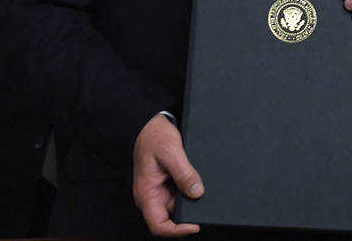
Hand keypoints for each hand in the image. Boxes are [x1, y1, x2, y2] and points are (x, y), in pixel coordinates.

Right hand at [132, 114, 202, 236]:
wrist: (151, 121)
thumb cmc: (154, 135)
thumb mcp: (171, 152)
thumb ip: (184, 173)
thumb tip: (197, 192)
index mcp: (146, 193)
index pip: (158, 226)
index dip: (177, 231)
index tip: (195, 225)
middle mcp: (151, 195)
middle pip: (171, 217)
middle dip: (189, 213)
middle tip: (205, 203)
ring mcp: (159, 190)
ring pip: (178, 204)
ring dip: (191, 199)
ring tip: (204, 187)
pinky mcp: (167, 182)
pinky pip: (181, 192)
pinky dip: (191, 189)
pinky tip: (200, 180)